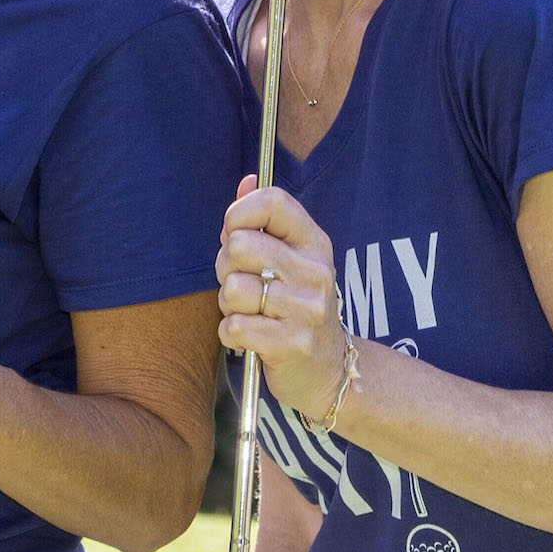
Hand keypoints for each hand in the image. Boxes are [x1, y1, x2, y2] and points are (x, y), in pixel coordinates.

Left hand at [217, 177, 349, 419]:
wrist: (328, 371)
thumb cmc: (294, 307)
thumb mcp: (288, 260)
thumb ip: (263, 222)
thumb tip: (246, 180)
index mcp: (313, 243)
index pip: (272, 201)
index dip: (239, 214)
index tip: (235, 234)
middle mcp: (315, 272)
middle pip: (239, 246)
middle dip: (225, 266)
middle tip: (241, 284)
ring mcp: (307, 309)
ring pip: (232, 289)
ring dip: (228, 305)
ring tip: (250, 313)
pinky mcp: (292, 344)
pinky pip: (233, 327)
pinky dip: (231, 334)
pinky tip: (251, 337)